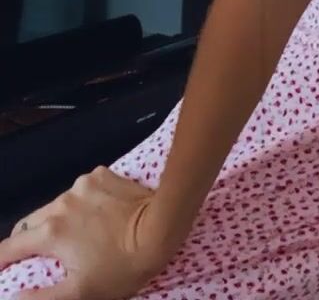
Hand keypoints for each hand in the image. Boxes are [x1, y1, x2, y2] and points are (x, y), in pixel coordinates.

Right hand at [0, 166, 176, 299]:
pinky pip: (82, 190)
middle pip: (32, 222)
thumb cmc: (120, 266)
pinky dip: (83, 203)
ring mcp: (81, 185)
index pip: (11, 246)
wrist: (160, 228)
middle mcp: (60, 203)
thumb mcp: (79, 294)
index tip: (2, 266)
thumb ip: (42, 298)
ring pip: (57, 204)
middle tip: (46, 253)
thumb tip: (14, 296)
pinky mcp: (101, 174)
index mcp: (51, 232)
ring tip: (79, 234)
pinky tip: (100, 214)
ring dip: (60, 219)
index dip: (2, 259)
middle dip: (31, 238)